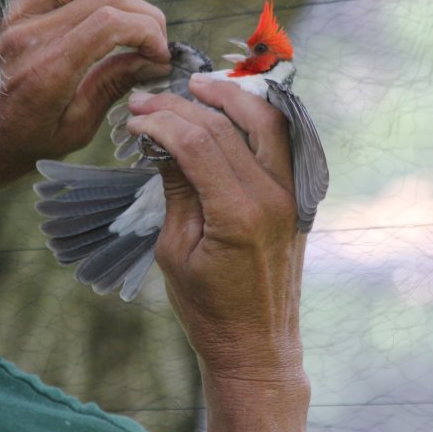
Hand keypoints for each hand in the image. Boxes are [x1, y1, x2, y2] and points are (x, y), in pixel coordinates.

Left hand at [0, 0, 169, 188]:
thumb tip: (152, 60)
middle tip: (150, 38)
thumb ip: (112, 86)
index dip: (148, 31)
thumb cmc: (18, 145)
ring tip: (120, 12)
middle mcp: (27, 35)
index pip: (112, 23)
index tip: (160, 52)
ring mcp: (9, 15)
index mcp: (48, 71)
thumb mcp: (74, 130)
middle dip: (142, 13)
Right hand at [126, 75, 305, 380]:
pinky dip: (259, 117)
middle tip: (151, 98)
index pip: (199, 144)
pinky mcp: (297, 199)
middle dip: (186, 105)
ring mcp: (292, 196)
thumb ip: (175, 190)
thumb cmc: (207, 309)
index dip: (163, 123)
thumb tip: (163, 142)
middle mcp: (273, 197)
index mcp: (239, 214)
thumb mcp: (174, 252)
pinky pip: (284, 142)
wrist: (256, 346)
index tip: (135, 118)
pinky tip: (233, 108)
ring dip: (233, 97)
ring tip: (199, 86)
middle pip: (231, 125)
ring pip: (270, 122)